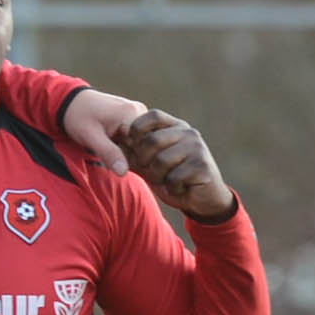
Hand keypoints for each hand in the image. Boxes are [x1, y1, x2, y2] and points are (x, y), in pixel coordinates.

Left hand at [60, 88, 146, 173]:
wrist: (71, 101)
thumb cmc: (78, 117)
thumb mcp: (90, 137)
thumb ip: (108, 154)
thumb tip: (123, 173)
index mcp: (132, 113)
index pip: (146, 144)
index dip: (134, 158)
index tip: (117, 159)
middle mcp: (141, 111)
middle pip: (146, 143)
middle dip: (132, 154)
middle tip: (110, 153)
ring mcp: (139, 113)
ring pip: (143, 141)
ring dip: (130, 150)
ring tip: (110, 147)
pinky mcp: (135, 116)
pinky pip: (138, 136)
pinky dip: (128, 145)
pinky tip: (115, 145)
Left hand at [120, 109, 236, 220]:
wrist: (202, 199)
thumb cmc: (172, 178)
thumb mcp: (148, 164)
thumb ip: (132, 154)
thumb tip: (112, 144)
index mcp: (175, 127)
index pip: (153, 115)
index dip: (137, 129)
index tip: (132, 147)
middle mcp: (188, 132)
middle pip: (152, 140)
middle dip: (144, 161)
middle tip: (150, 172)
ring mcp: (197, 147)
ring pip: (161, 161)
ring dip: (158, 178)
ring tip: (167, 181)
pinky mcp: (202, 165)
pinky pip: (174, 177)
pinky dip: (172, 188)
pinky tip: (180, 188)